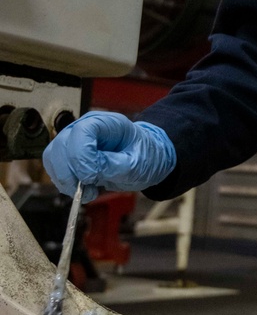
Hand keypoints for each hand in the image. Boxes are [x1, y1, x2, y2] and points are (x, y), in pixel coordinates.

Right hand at [43, 112, 176, 201]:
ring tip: (88, 191)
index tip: (91, 177)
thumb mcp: (136, 165)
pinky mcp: (68, 154)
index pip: (82, 131)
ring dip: (65, 179)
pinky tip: (83, 189)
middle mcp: (86, 127)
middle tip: (89, 188)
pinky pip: (54, 167)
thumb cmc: (144, 157)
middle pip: (62, 144)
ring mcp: (75, 139)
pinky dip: (63, 182)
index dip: (81, 156)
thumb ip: (113, 166)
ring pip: (53, 156)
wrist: (145, 160)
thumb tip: (87, 172)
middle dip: (70, 171)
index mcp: (108, 123)